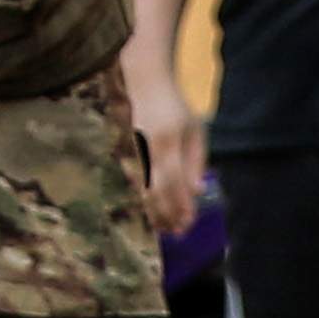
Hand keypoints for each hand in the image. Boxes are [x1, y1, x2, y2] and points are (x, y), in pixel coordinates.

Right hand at [128, 70, 208, 237]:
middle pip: (156, 191)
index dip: (181, 205)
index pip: (175, 182)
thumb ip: (197, 161)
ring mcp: (131, 152)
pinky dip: (142, 200)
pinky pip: (131, 183)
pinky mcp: (121, 154)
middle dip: (167, 214)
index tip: (189, 223)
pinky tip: (149, 213)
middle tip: (178, 233)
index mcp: (168, 142)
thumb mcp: (195, 130)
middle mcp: (146, 149)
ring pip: (140, 190)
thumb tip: (197, 192)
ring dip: (153, 212)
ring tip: (166, 229)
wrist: (142, 84)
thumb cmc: (175, 109)